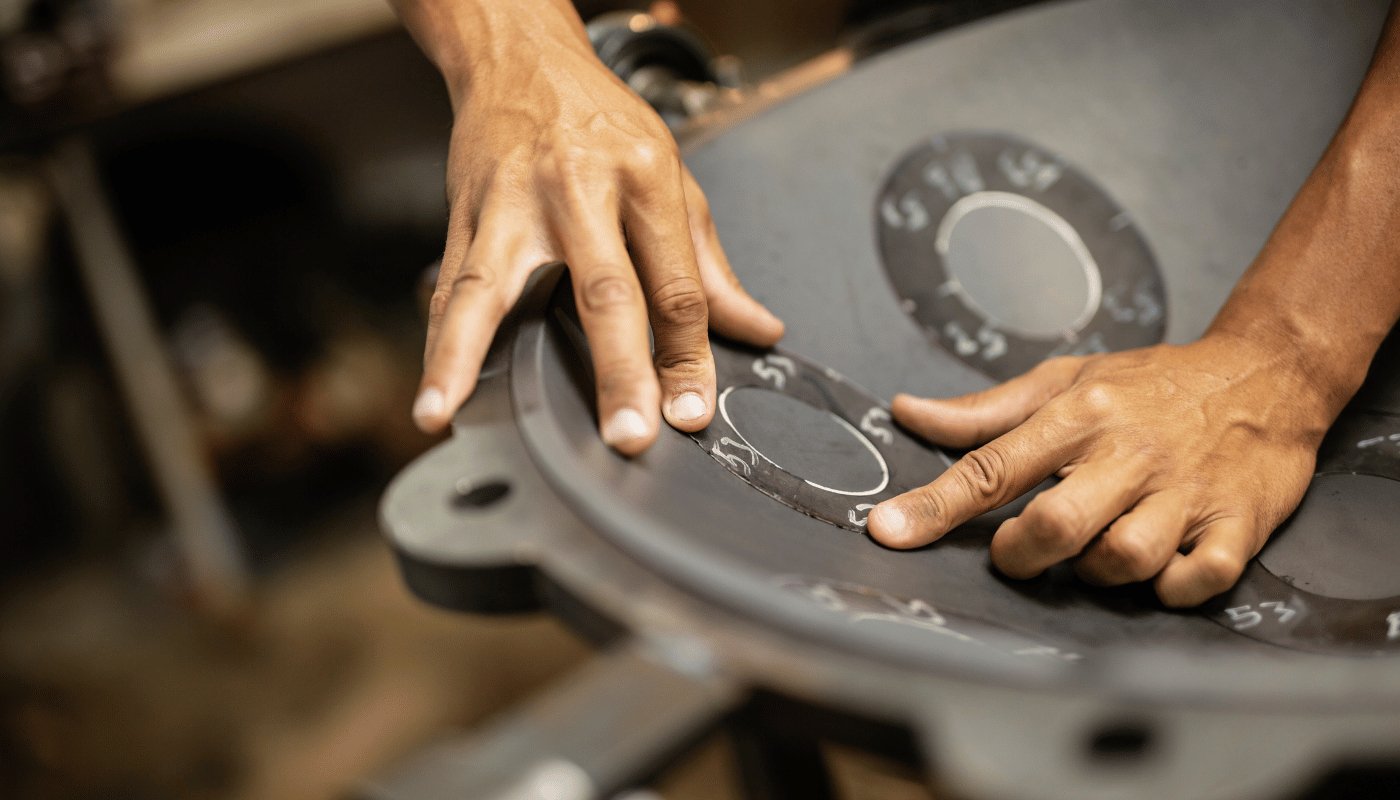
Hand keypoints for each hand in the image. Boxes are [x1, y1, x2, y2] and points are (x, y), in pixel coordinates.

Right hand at [411, 31, 782, 452]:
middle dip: (620, 371)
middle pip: (603, 291)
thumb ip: (710, 266)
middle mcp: (578, 190)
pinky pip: (449, 286)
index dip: (687, 355)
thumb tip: (756, 329)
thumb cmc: (601, 121)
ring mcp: (512, 203)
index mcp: (644, 179)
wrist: (522, 57)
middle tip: (631, 434)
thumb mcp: (673, 176)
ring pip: (493, 287)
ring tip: (452, 412)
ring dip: (470, 357)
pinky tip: (433, 392)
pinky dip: (438, 344)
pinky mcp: (464, 213)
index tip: (689, 409)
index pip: (675, 285)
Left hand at [867, 335, 1333, 605]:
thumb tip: (906, 412)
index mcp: (1078, 416)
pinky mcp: (1237, 524)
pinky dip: (1172, 589)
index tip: (887, 533)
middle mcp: (1128, 454)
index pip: (989, 468)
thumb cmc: (1150, 384)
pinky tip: (1163, 569)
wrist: (1266, 374)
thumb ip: (984, 410)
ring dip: (1099, 572)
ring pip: (1124, 560)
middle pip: (1056, 525)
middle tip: (1019, 551)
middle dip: (1022, 554)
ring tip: (1099, 548)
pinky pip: (1197, 579)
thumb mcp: (1066, 379)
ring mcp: (1184, 492)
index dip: (933, 506)